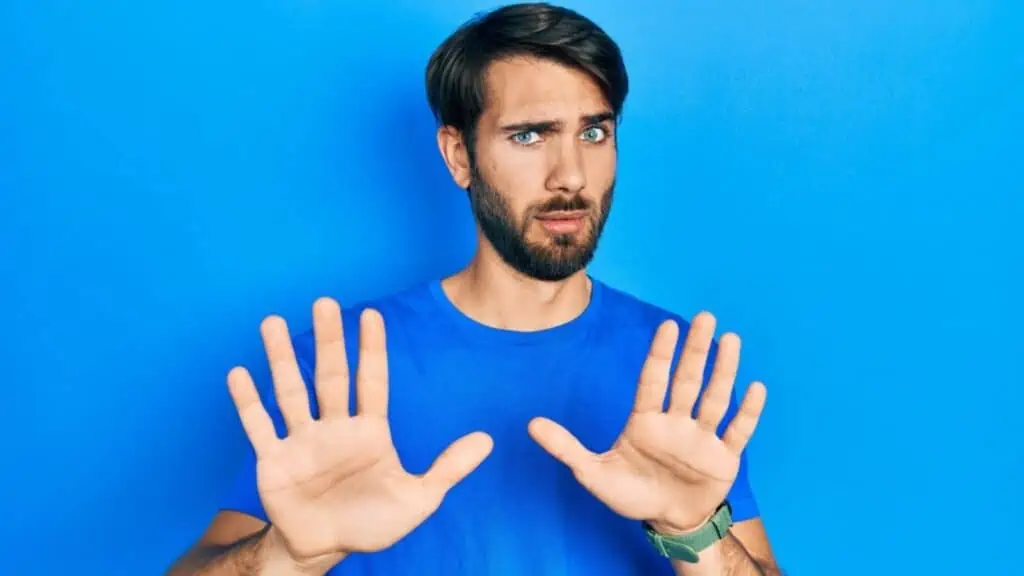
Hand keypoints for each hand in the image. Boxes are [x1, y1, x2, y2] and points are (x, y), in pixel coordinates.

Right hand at [227, 298, 492, 563]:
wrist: (327, 549)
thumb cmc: (372, 523)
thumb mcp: (418, 498)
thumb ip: (449, 468)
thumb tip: (488, 441)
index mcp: (369, 431)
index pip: (371, 381)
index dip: (372, 349)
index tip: (371, 314)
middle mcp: (334, 427)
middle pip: (330, 376)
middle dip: (329, 340)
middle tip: (324, 301)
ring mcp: (302, 441)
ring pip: (290, 391)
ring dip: (282, 359)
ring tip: (273, 322)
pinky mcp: (274, 461)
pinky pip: (259, 427)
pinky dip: (248, 403)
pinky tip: (239, 374)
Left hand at [528, 312, 765, 533]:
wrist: (669, 521)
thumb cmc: (632, 494)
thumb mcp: (593, 473)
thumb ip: (566, 448)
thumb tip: (530, 425)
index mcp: (646, 421)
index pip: (653, 380)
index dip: (660, 354)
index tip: (668, 325)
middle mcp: (676, 422)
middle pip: (687, 380)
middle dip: (696, 350)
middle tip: (705, 316)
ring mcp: (701, 437)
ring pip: (715, 398)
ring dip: (724, 370)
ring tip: (731, 340)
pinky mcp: (724, 457)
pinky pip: (738, 431)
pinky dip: (747, 412)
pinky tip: (755, 387)